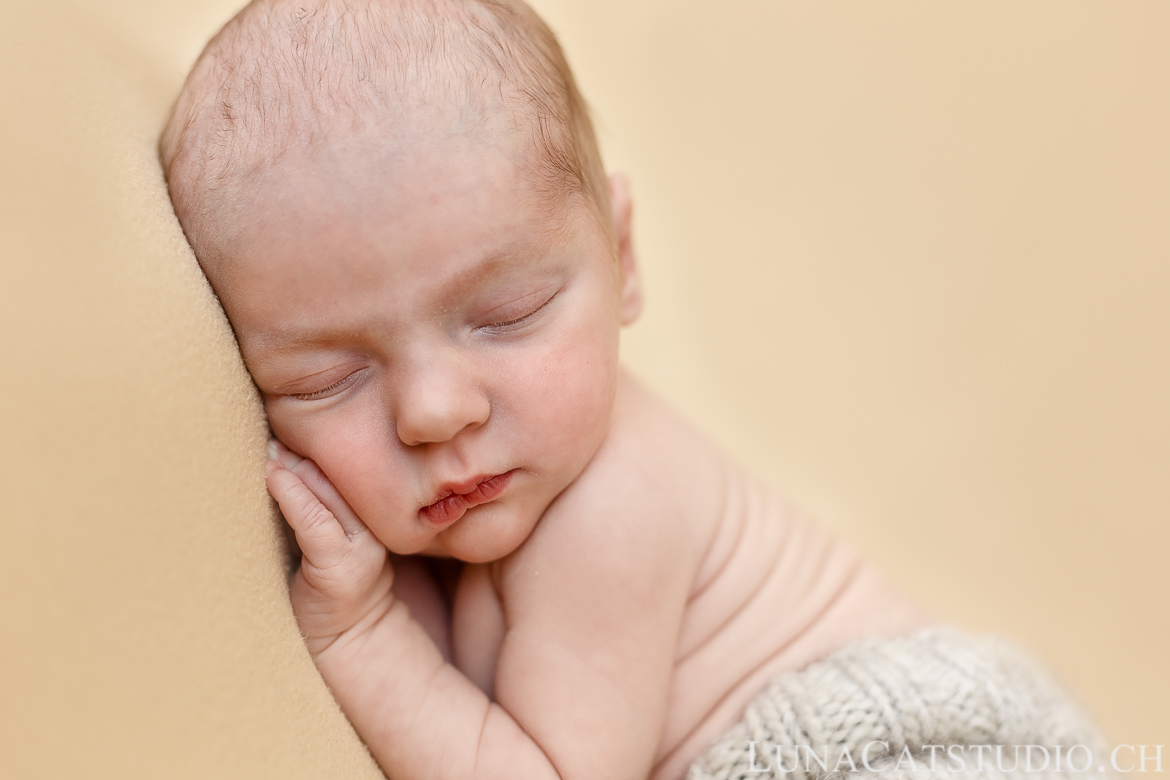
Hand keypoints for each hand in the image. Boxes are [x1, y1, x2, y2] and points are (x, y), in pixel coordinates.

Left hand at [266, 439, 394, 655]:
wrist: (350, 640)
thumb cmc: (329, 585)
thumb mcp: (332, 533)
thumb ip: (322, 499)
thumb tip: (284, 452)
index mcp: (381, 514)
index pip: (355, 467)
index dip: (323, 445)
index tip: (293, 423)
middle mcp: (377, 526)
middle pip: (341, 474)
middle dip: (305, 450)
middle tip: (275, 430)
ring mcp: (361, 548)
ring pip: (329, 491)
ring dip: (294, 468)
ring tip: (269, 449)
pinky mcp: (340, 568)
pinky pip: (315, 522)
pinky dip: (292, 495)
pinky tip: (273, 477)